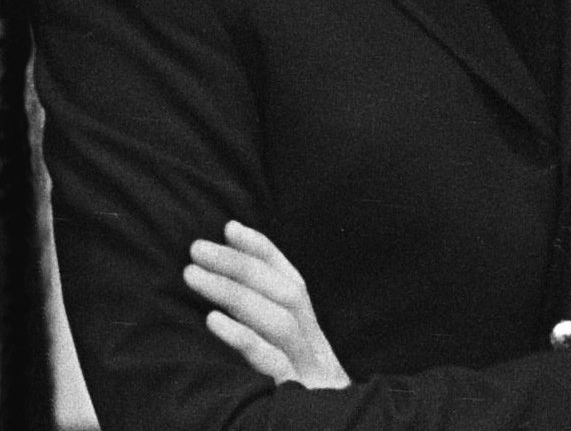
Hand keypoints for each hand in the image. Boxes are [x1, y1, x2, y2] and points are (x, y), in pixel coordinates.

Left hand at [183, 220, 350, 389]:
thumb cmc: (311, 408)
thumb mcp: (298, 371)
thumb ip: (276, 341)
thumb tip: (232, 310)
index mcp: (313, 336)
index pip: (292, 280)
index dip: (264, 250)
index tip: (231, 226)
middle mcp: (314, 345)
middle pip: (283, 291)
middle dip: (240, 263)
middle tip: (196, 247)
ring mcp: (306, 369)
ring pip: (277, 317)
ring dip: (233, 290)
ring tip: (192, 274)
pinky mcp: (295, 395)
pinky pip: (269, 361)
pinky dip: (243, 337)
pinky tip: (213, 322)